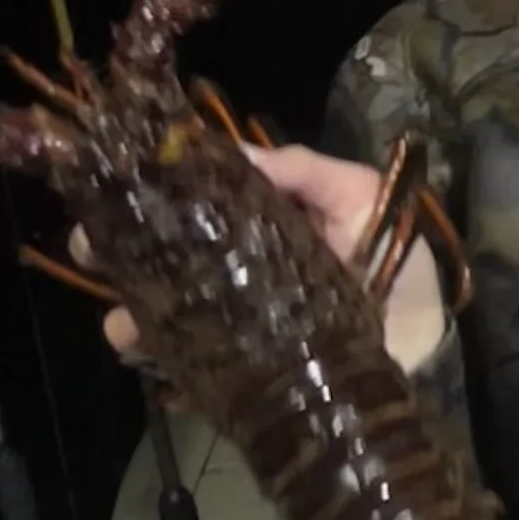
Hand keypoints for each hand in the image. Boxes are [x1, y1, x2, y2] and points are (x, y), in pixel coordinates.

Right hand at [92, 141, 449, 379]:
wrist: (429, 345)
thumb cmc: (399, 263)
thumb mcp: (359, 197)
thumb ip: (303, 171)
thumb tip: (231, 149)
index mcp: (263, 225)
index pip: (196, 202)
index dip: (154, 192)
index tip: (115, 184)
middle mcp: (240, 271)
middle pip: (168, 257)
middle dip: (123, 251)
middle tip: (89, 247)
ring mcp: (237, 323)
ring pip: (167, 312)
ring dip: (131, 311)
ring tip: (116, 316)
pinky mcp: (242, 370)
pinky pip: (188, 364)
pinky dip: (159, 358)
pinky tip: (139, 348)